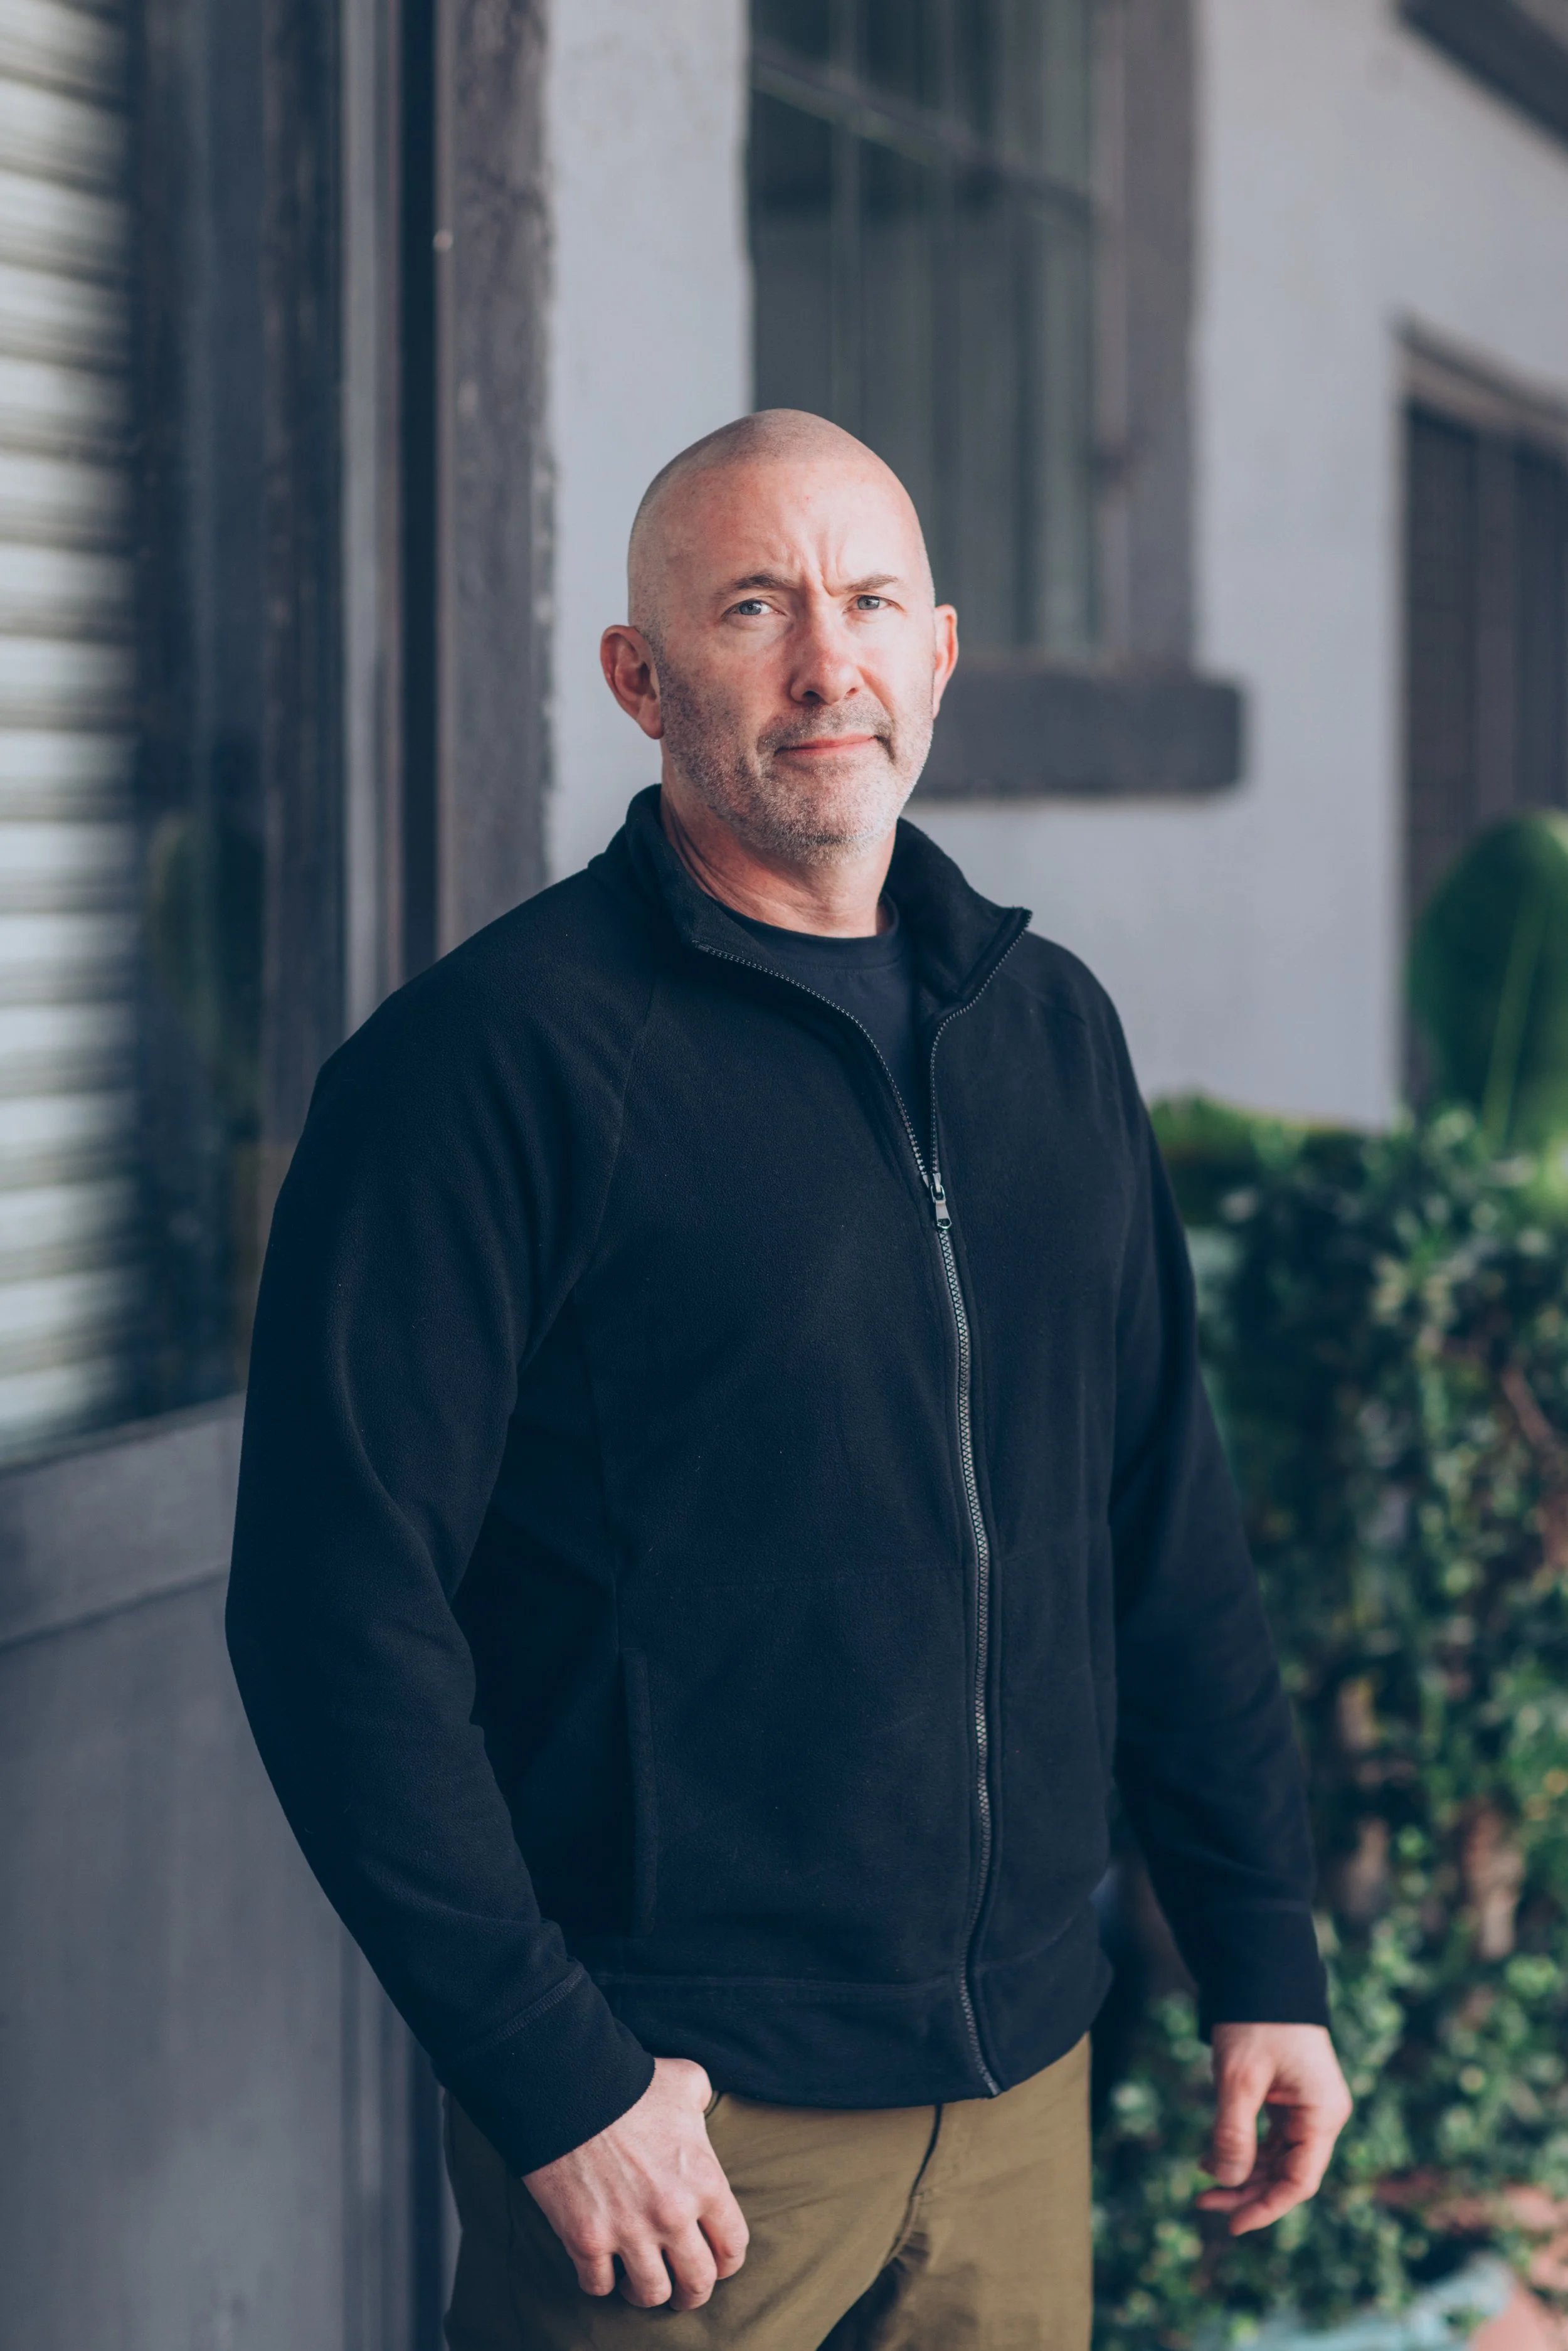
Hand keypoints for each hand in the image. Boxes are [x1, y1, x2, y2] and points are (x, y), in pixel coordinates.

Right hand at [522, 2057, 748, 2308]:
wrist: (569, 2087)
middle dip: (693, 2293)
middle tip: (683, 2290)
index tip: (716, 2262)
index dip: (727, 2261)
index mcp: (704, 2181)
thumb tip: (699, 2111)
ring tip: (640, 2283)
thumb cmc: (630, 2082)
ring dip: (647, 2292)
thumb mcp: (686, 2082)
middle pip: (697, 2282)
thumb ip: (703, 2102)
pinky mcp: (586, 2240)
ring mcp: (628, 2231)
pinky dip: (601, 2282)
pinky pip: (598, 2285)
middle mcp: (672, 2215)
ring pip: (650, 2293)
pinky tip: (603, 2267)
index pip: (733, 2246)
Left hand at [1195, 2023, 1352, 2234]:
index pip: (1299, 2180)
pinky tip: (1212, 2157)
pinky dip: (1243, 2148)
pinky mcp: (1290, 2098)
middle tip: (1203, 2202)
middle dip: (1246, 2191)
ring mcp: (1307, 2107)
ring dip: (1242, 2173)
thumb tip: (1227, 2182)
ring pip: (1276, 2158)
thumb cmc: (1254, 2022)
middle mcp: (1321, 2116)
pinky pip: (1269, 2137)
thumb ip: (1234, 2133)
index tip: (1232, 2224)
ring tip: (1202, 2185)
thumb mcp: (1238, 2078)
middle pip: (1287, 2173)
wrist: (1261, 1974)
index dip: (1266, 2207)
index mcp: (1322, 2114)